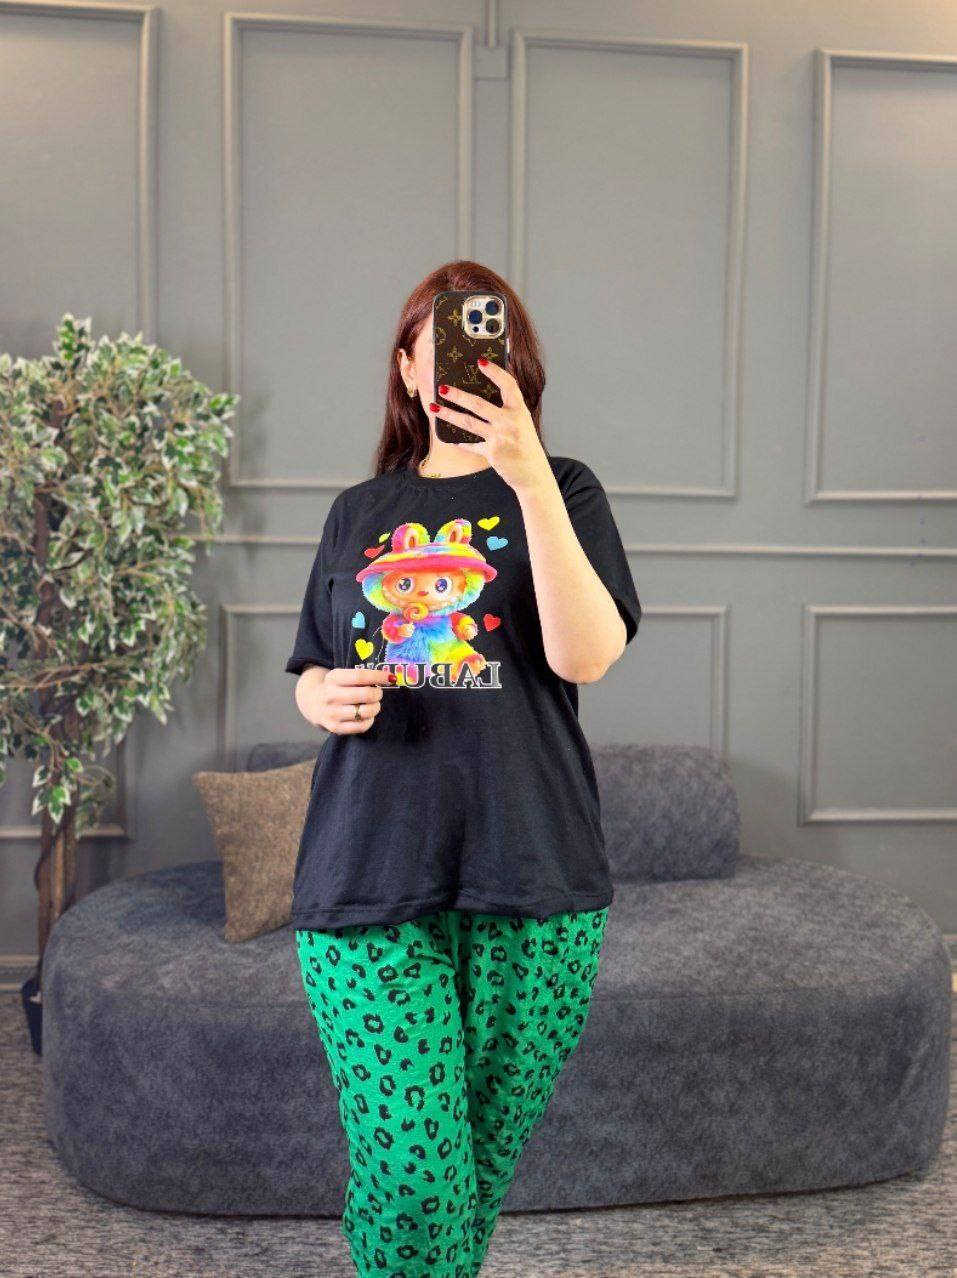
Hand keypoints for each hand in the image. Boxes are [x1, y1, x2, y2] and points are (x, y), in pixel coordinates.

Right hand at [300, 665, 394, 734]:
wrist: (313, 703)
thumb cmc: (336, 687)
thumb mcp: (342, 676)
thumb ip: (361, 676)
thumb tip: (389, 678)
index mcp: (333, 678)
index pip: (360, 676)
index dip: (378, 677)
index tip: (390, 678)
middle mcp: (330, 695)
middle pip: (365, 694)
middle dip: (378, 694)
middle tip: (378, 693)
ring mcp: (332, 713)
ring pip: (365, 712)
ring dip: (375, 707)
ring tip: (373, 705)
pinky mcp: (335, 727)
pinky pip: (361, 726)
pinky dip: (369, 720)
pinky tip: (367, 715)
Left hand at [432, 360, 551, 493]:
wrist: (532, 473)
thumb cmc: (525, 444)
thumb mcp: (522, 422)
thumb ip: (508, 408)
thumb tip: (481, 392)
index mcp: (520, 410)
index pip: (508, 385)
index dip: (495, 372)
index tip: (481, 361)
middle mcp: (510, 422)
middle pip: (478, 404)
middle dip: (458, 395)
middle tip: (442, 388)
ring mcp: (500, 438)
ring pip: (468, 423)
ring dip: (448, 414)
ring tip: (433, 408)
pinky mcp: (492, 453)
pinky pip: (471, 444)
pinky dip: (460, 442)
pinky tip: (450, 437)